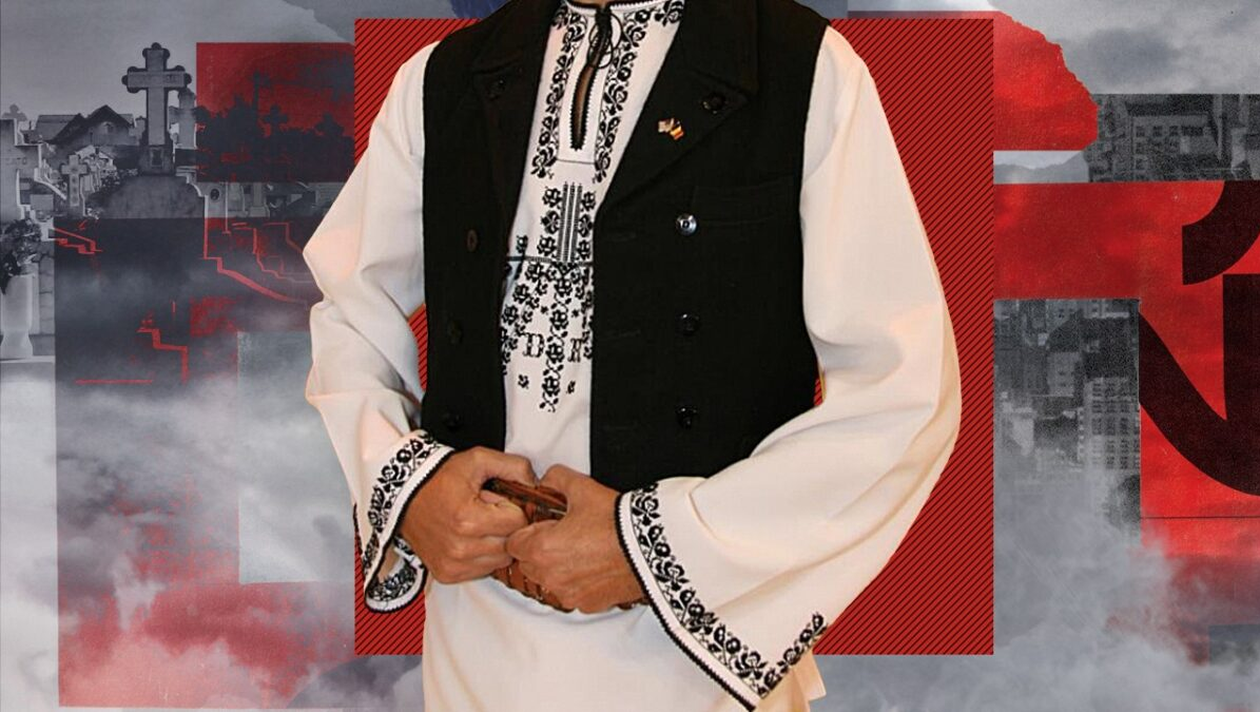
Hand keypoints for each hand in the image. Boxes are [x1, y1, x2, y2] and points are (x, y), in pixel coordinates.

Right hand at [400, 446, 536, 583]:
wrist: (404, 494)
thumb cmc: (439, 478)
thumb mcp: (477, 460)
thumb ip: (513, 466)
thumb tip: (535, 483)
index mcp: (469, 519)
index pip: (518, 523)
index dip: (512, 509)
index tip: (497, 501)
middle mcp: (460, 547)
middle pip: (511, 544)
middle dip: (506, 527)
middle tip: (489, 513)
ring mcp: (453, 564)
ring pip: (500, 561)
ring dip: (496, 544)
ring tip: (479, 526)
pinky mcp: (448, 574)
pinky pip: (483, 571)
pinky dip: (482, 557)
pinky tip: (470, 539)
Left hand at [505, 464, 645, 612]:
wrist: (650, 547)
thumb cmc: (616, 521)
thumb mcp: (583, 488)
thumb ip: (556, 478)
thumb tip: (547, 479)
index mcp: (540, 549)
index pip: (513, 544)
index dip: (528, 531)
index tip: (545, 525)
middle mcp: (550, 576)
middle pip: (528, 564)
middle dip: (539, 550)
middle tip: (565, 534)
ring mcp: (569, 593)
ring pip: (550, 581)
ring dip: (558, 568)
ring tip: (584, 550)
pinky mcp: (589, 604)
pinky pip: (573, 593)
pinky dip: (580, 582)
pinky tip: (597, 565)